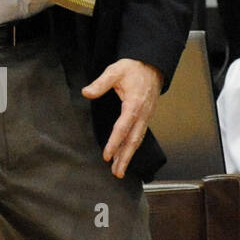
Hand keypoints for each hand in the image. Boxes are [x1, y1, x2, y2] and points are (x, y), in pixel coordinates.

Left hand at [82, 58, 162, 178]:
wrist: (152, 65)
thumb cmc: (133, 68)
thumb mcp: (115, 71)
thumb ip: (100, 83)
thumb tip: (86, 93)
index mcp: (134, 104)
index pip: (123, 127)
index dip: (114, 142)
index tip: (107, 155)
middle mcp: (142, 114)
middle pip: (133, 140)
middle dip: (125, 158)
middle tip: (116, 173)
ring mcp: (146, 117)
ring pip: (137, 140)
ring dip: (128, 156)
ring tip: (119, 171)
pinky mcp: (145, 118)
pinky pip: (139, 136)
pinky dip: (132, 148)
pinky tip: (126, 156)